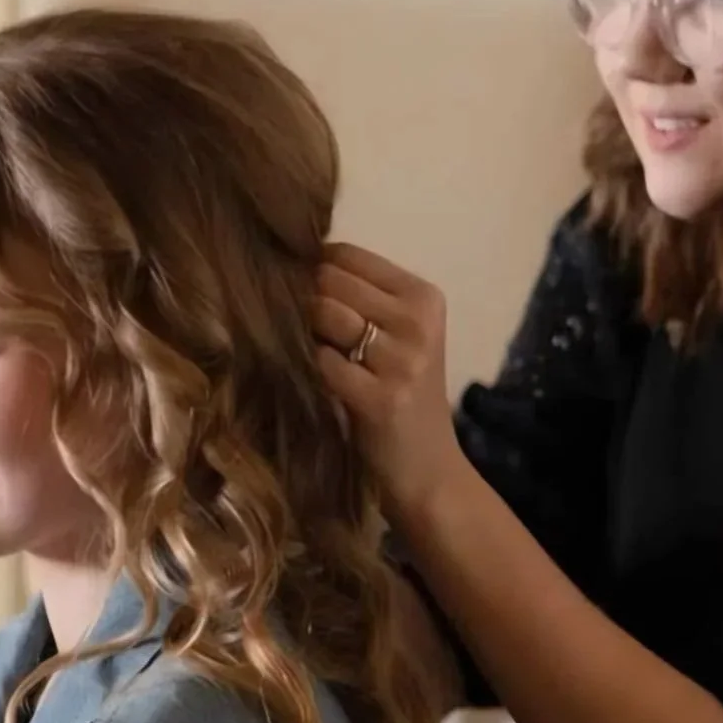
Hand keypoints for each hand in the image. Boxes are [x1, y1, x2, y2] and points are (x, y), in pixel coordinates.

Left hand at [313, 242, 468, 516]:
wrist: (429, 468)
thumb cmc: (405, 395)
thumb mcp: (400, 336)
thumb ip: (361, 299)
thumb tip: (293, 264)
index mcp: (424, 297)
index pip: (348, 255)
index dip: (315, 270)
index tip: (307, 296)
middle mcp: (418, 321)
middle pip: (331, 281)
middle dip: (308, 301)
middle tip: (308, 332)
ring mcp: (402, 360)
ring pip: (326, 316)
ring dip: (308, 334)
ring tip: (318, 355)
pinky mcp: (380, 398)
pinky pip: (322, 362)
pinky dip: (315, 371)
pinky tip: (325, 384)